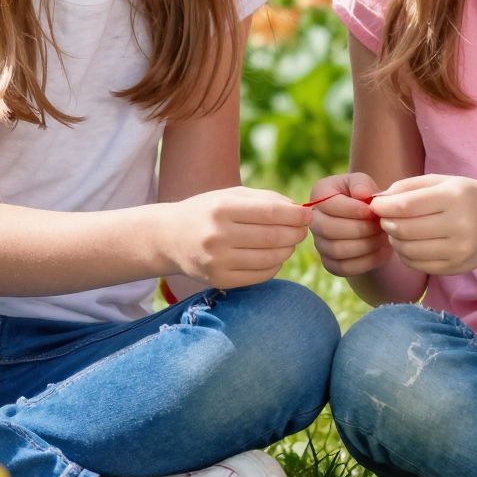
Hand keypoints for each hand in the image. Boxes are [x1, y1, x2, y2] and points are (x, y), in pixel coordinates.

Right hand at [157, 188, 311, 288]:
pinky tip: (273, 257)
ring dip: (287, 250)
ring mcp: (217, 261)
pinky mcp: (219, 280)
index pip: (271, 212)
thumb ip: (266, 199)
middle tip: (302, 230)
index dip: (295, 215)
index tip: (308, 215)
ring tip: (288, 242)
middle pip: (273, 237)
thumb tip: (300, 211)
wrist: (169, 238)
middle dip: (296, 233)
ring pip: (270, 259)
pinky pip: (260, 276)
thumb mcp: (230, 195)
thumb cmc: (207, 211)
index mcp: (221, 209)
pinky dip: (274, 266)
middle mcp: (217, 236)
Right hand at [306, 171, 387, 278]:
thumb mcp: (364, 183)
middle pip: (328, 229)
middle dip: (359, 229)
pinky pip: (344, 268)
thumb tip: (361, 194)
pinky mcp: (330, 263)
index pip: (328, 204)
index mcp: (319, 194)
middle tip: (379, 226)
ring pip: (336, 250)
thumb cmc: (365, 197)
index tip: (373, 211)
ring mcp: (320, 244)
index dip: (352, 209)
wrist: (370, 221)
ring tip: (381, 237)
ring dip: (365, 245)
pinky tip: (381, 251)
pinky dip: (366, 261)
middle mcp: (314, 220)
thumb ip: (362, 183)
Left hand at [367, 174, 476, 276]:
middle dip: (387, 224)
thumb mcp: (441, 182)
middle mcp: (460, 225)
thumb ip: (407, 187)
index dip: (384, 207)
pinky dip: (405, 255)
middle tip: (385, 218)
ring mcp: (459, 250)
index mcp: (454, 198)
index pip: (406, 206)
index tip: (375, 206)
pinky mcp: (456, 268)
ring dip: (394, 240)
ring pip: (408, 251)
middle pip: (405, 230)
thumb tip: (376, 201)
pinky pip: (417, 265)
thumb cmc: (465, 198)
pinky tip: (409, 244)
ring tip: (397, 230)